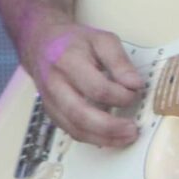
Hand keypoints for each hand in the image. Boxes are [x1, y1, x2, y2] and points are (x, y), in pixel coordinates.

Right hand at [25, 17, 146, 146]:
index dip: (120, 95)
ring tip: (126, 137)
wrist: (41, 44)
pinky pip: (70, 131)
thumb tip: (135, 84)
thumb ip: (119, 61)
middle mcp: (55, 86)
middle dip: (110, 127)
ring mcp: (50, 103)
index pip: (96, 88)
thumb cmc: (75, 42)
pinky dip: (91, 138)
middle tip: (133, 130)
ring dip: (102, 138)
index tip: (137, 92)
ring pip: (74, 129)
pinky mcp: (51, 113)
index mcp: (68, 63)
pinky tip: (110, 137)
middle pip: (81, 115)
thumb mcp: (102, 40)